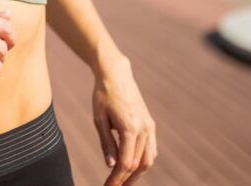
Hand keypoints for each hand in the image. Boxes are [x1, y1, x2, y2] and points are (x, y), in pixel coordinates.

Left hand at [92, 56, 156, 185]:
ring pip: (148, 159)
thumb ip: (106, 143)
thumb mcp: (99, 119)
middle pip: (138, 164)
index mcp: (130, 128)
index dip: (117, 178)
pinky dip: (144, 161)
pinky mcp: (150, 124)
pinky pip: (151, 149)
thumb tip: (111, 166)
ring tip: (124, 182)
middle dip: (127, 179)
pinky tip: (133, 167)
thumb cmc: (103, 95)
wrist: (116, 74)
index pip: (126, 162)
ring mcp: (149, 126)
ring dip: (137, 173)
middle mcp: (144, 128)